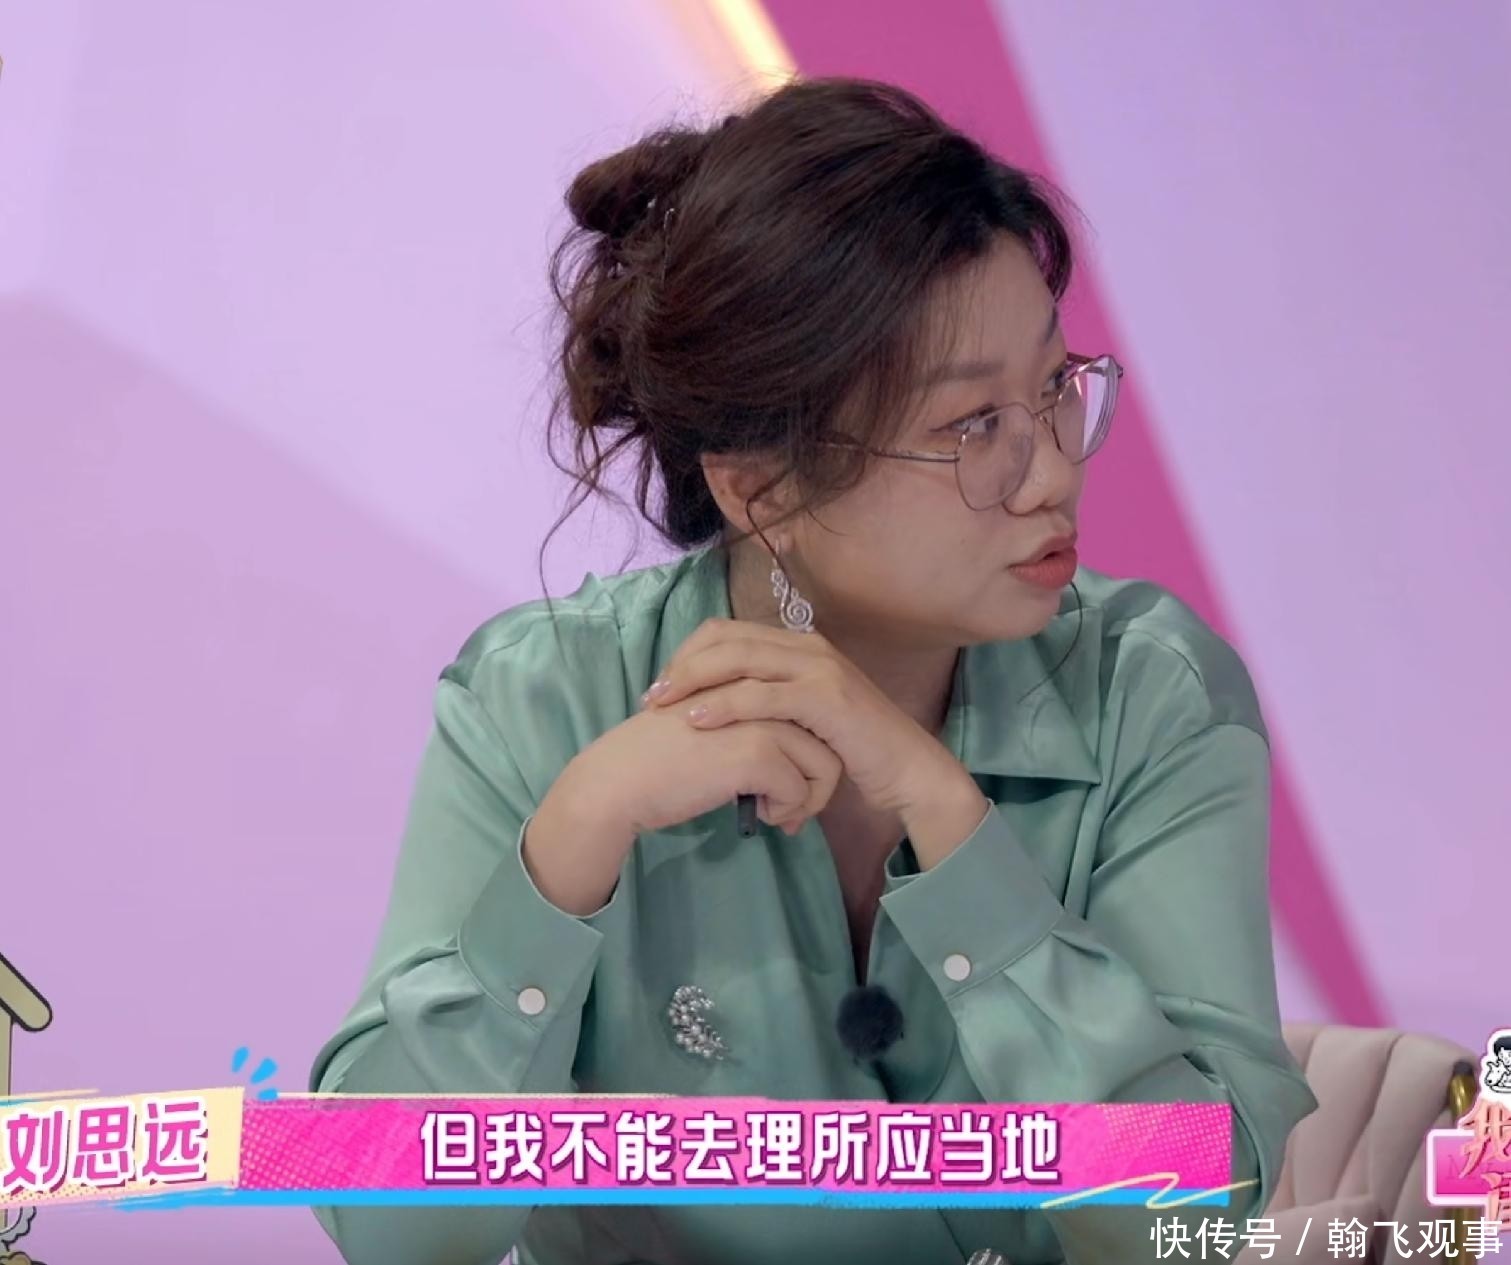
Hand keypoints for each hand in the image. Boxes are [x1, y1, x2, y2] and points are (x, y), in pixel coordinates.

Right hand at [526, 704, 842, 914]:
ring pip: (824, 763)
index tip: (787, 782)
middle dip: (818, 779)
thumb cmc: (658, 757)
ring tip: (776, 813)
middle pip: (827, 735)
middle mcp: (761, 690)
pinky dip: (786, 810)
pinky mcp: (756, 752)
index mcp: (750, 678)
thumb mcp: (710, 722)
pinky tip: (758, 814)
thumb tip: (785, 754)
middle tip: (788, 808)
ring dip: (806, 798)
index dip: (809, 750)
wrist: (619, 779)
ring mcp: (761, 718)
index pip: (809, 710)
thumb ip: (746, 721)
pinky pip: (799, 789)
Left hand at [641, 618, 989, 863]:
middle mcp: (807, 647)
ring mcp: (818, 668)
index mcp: (798, 646)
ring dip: (695, 681)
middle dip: (683, 666)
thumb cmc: (851, 750)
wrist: (906, 768)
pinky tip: (697, 720)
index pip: (728, 632)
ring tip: (663, 705)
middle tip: (652, 696)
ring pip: (740, 660)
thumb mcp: (801, 719)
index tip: (662, 685)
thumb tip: (719, 710)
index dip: (689, 654)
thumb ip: (768, 705)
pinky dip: (724, 705)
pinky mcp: (826, 697)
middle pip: (727, 639)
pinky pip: (763, 694)